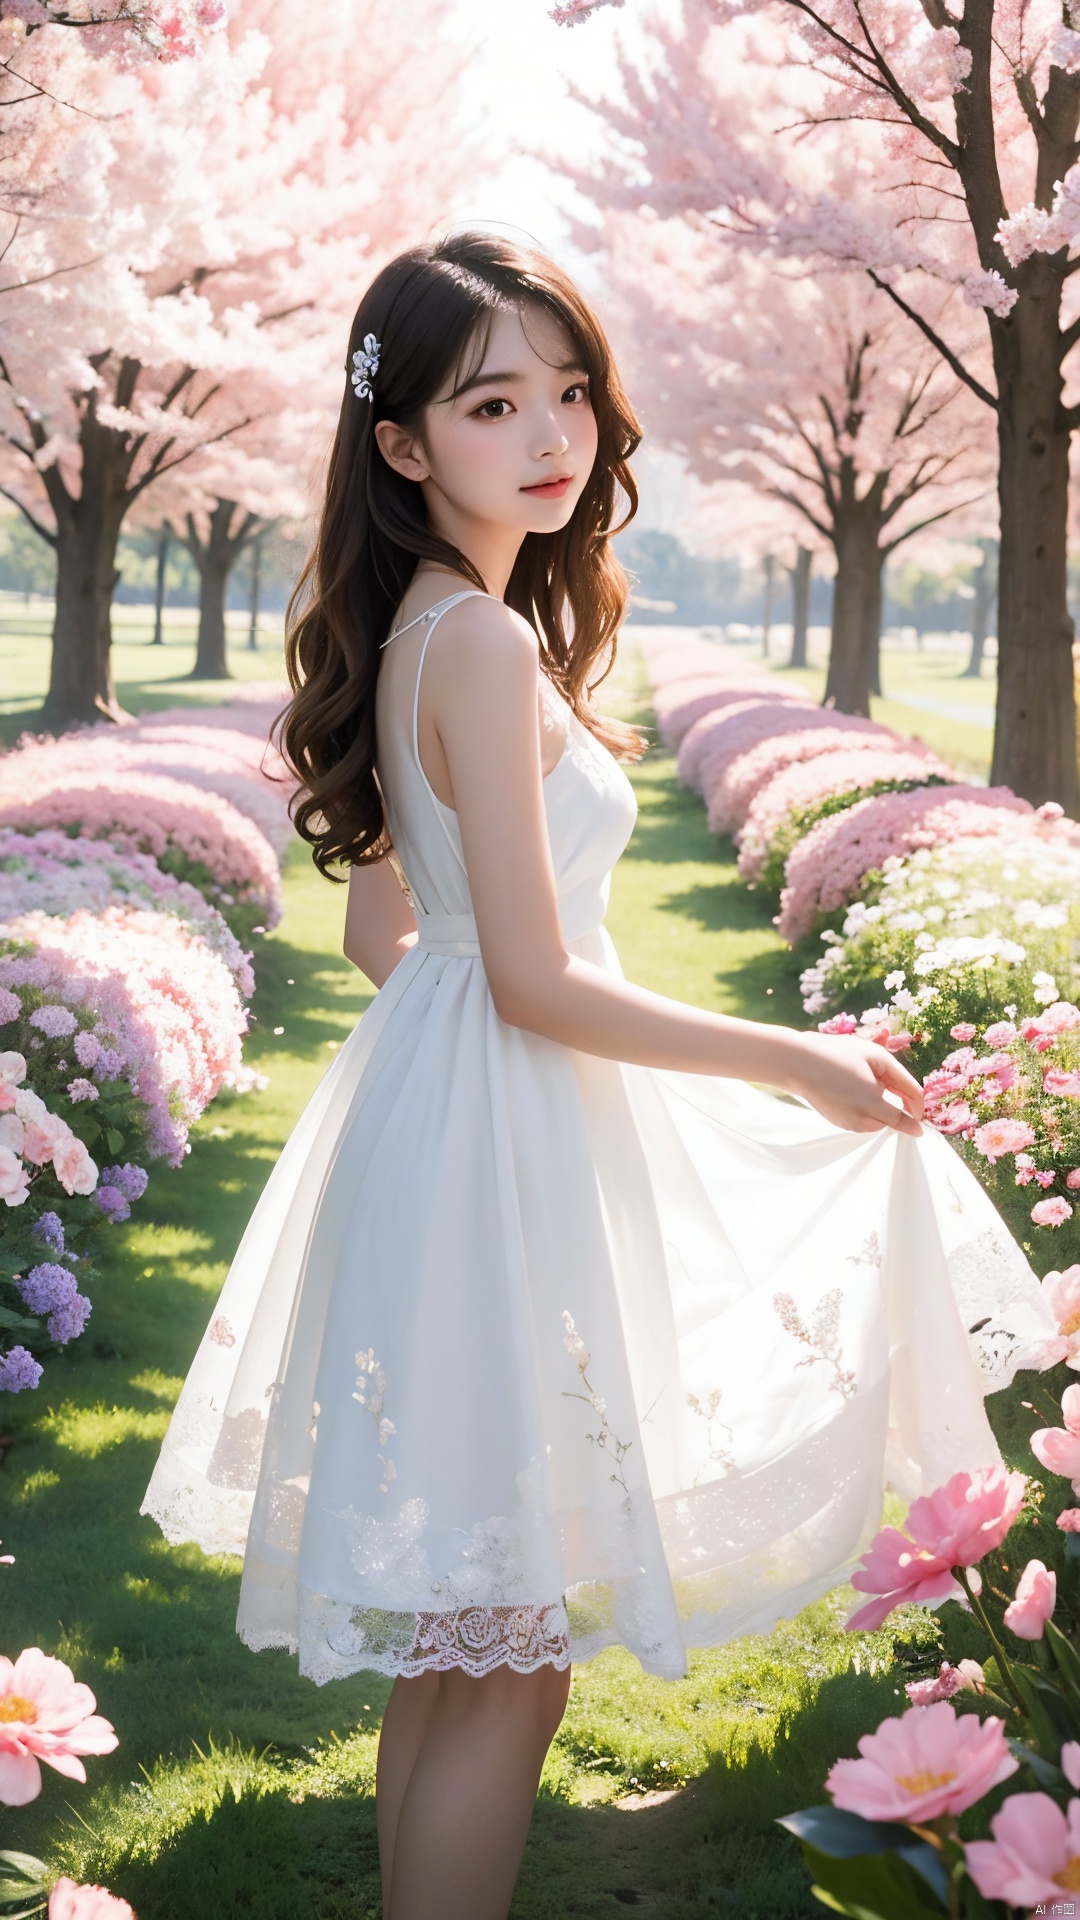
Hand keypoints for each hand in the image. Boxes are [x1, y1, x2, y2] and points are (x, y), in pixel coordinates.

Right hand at [785, 1032, 924, 1137]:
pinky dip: (864, 1107)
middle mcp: (862, 1120)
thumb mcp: (876, 1057)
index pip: (903, 1119)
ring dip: (878, 1104)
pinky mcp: (840, 1123)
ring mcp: (849, 1124)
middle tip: (875, 1074)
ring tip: (858, 1078)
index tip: (921, 1116)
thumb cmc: (837, 1054)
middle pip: (891, 1118)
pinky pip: (862, 1119)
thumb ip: (903, 1083)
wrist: (797, 1063)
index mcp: (873, 1104)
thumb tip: (916, 1115)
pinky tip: (848, 1087)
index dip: (916, 1115)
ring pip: (877, 1120)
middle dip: (892, 1101)